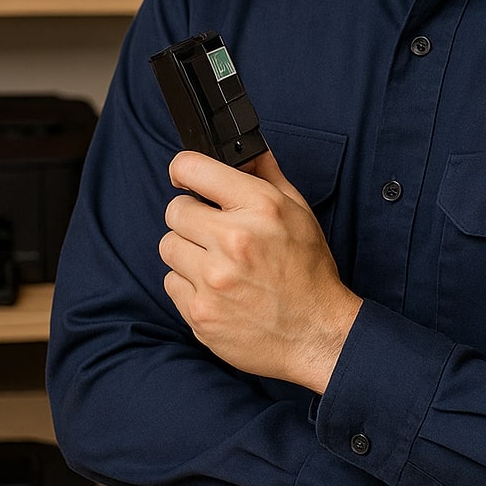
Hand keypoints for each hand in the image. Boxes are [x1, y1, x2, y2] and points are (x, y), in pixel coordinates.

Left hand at [159, 149, 361, 392]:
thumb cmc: (309, 273)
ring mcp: (213, 279)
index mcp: (260, 207)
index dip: (183, 171)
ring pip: (169, 246)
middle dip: (191, 218)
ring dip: (187, 252)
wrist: (316, 334)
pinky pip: (171, 283)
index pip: (192, 169)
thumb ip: (267, 175)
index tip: (184, 179)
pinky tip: (216, 290)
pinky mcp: (200, 312)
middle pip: (175, 211)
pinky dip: (189, 286)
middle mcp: (234, 239)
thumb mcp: (299, 213)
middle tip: (213, 233)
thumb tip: (246, 150)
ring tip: (216, 264)